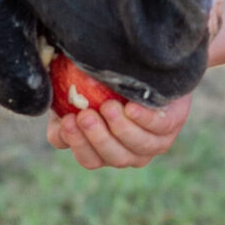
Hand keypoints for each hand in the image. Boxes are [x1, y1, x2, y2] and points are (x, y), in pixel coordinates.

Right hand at [47, 90, 193, 169]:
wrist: (150, 66)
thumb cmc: (109, 82)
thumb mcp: (83, 93)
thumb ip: (66, 106)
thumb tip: (52, 115)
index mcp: (105, 151)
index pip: (89, 158)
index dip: (77, 144)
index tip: (68, 121)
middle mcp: (129, 153)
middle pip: (111, 156)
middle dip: (96, 137)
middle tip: (86, 115)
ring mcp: (153, 143)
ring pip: (135, 147)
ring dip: (120, 129)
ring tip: (108, 106)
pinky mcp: (173, 126)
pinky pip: (159, 128)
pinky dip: (145, 120)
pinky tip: (133, 107)